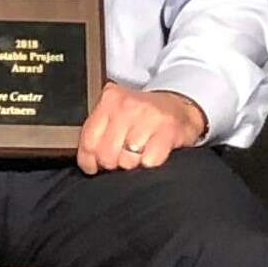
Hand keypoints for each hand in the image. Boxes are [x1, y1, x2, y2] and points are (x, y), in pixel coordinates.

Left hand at [74, 83, 207, 174]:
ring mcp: (149, 117)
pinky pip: (149, 161)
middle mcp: (128, 106)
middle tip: (122, 157)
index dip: (90, 161)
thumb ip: (99, 132)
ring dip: (134, 163)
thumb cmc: (144, 115)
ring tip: (140, 152)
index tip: (95, 166)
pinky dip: (150, 162)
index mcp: (110, 100)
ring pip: (128, 160)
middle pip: (107, 154)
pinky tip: (153, 152)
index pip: (88, 142)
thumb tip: (88, 161)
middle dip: (114, 163)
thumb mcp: (117, 113)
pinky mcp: (168, 131)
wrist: (179, 106)